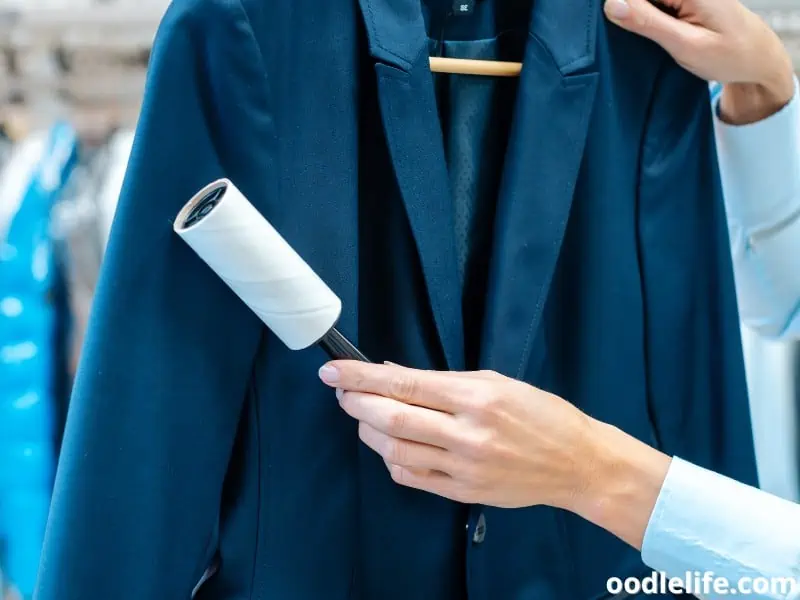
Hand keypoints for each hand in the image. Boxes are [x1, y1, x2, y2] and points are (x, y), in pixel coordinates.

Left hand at [318, 361, 601, 509]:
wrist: (577, 464)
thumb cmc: (541, 414)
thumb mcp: (495, 381)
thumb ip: (441, 380)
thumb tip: (393, 373)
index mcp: (477, 397)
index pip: (405, 384)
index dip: (362, 377)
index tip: (334, 371)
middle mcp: (467, 434)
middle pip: (392, 418)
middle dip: (356, 402)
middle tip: (341, 391)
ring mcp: (464, 468)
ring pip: (394, 450)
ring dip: (368, 430)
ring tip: (363, 415)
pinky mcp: (462, 493)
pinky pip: (410, 477)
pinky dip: (389, 458)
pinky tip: (389, 444)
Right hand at [604, 0, 794, 123]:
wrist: (758, 61)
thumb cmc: (729, 56)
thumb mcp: (685, 44)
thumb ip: (648, 23)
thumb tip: (611, 4)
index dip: (623, 7)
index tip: (618, 27)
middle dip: (630, 12)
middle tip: (646, 40)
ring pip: (646, 1)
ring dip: (638, 17)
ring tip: (657, 40)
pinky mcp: (684, 1)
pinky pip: (656, 5)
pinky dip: (648, 20)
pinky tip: (655, 35)